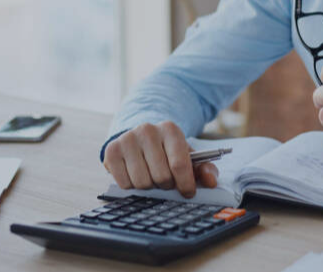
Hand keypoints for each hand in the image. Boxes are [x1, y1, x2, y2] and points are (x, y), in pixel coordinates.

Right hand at [102, 121, 218, 197]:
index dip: (185, 184)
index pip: (180, 164)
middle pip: (161, 176)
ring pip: (142, 182)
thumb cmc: (166, 152)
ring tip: (150, 176)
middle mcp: (147, 130)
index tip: (188, 192)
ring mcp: (127, 139)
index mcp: (170, 129)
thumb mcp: (187, 156)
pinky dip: (131, 186)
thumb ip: (204, 169)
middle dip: (166, 185)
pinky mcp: (111, 150)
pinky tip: (134, 174)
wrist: (138, 140)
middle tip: (165, 180)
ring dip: (149, 186)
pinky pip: (124, 183)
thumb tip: (211, 182)